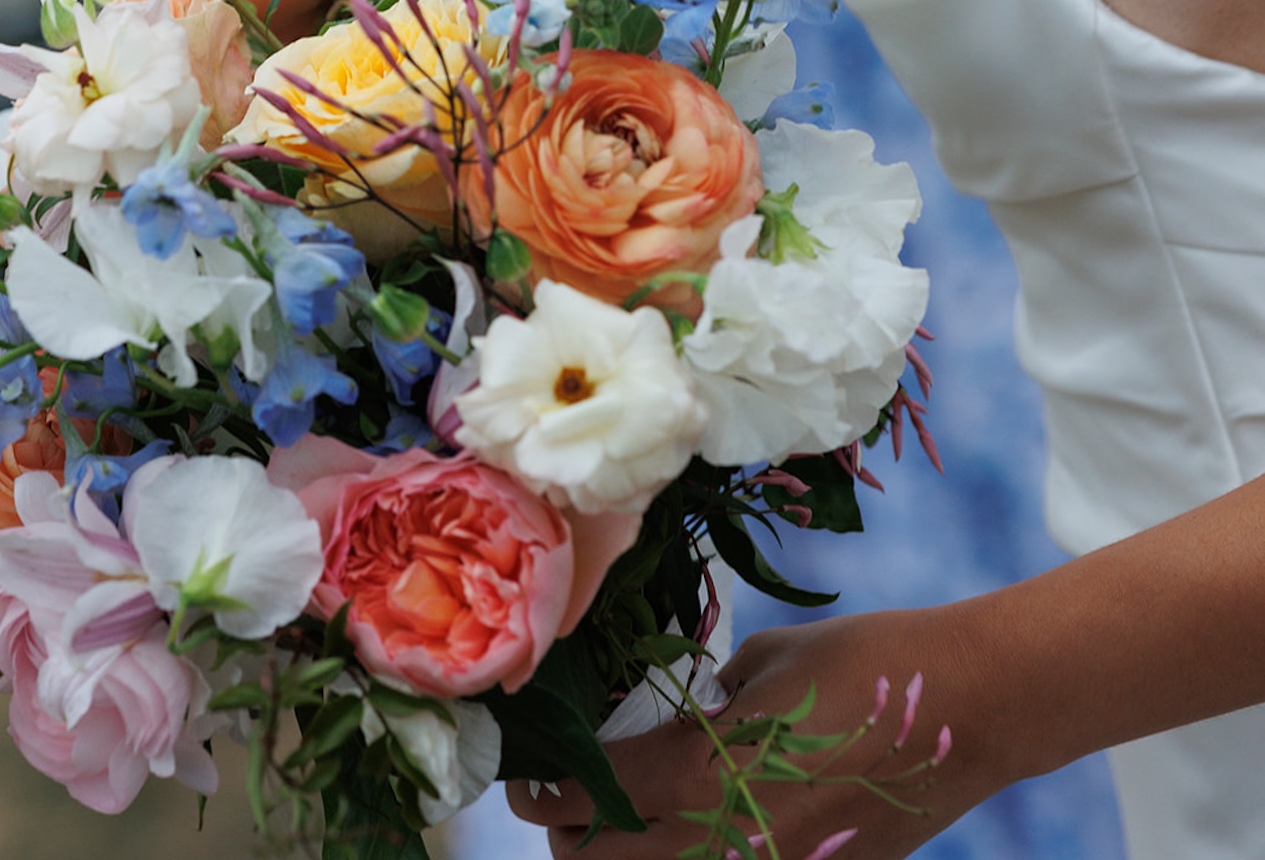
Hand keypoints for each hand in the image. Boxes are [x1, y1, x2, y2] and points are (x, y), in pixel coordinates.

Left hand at [510, 610, 1004, 859]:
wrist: (972, 706)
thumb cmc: (867, 659)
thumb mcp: (768, 662)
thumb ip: (709, 701)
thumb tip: (676, 716)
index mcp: (710, 770)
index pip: (597, 798)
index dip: (548, 789)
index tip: (526, 777)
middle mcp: (731, 840)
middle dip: (573, 838)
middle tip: (561, 805)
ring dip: (628, 858)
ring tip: (614, 826)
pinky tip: (689, 832)